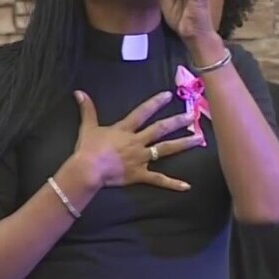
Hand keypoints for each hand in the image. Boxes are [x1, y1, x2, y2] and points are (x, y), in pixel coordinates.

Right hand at [73, 90, 203, 190]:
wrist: (88, 169)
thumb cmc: (88, 149)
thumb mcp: (87, 127)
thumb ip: (87, 109)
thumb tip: (79, 92)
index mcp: (125, 129)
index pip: (143, 112)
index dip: (155, 103)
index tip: (169, 95)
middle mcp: (137, 141)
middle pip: (160, 129)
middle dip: (177, 122)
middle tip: (192, 116)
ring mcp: (140, 158)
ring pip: (165, 150)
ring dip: (183, 144)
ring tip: (199, 139)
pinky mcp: (140, 174)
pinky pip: (158, 179)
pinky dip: (172, 184)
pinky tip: (186, 186)